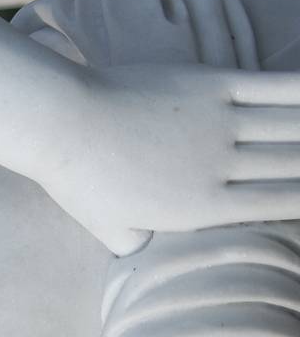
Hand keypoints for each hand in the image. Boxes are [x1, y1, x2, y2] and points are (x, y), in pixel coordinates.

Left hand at [42, 64, 299, 254]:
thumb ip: (137, 244)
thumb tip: (146, 250)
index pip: (279, 207)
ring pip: (296, 128)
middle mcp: (222, 170)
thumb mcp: (109, 230)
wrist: (60, 122)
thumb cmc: (78, 180)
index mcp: (202, 210)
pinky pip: (276, 90)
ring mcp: (220, 125)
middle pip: (298, 168)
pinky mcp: (212, 86)